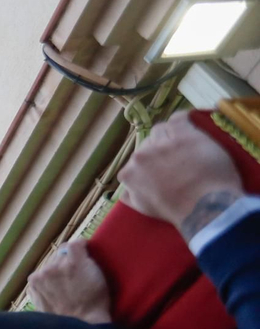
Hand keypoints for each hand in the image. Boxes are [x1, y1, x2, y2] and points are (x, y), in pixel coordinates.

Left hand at [29, 240, 111, 324]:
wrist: (80, 323)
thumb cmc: (94, 300)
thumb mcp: (98, 275)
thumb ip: (85, 257)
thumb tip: (77, 246)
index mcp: (74, 262)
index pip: (74, 244)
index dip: (79, 249)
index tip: (82, 253)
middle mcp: (55, 266)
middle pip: (59, 255)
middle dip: (66, 262)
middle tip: (74, 276)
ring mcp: (41, 276)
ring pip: (49, 266)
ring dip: (55, 272)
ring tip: (64, 286)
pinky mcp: (33, 286)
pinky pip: (40, 277)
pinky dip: (45, 281)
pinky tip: (54, 291)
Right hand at [118, 111, 242, 241]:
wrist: (205, 205)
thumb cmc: (176, 210)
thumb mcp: (144, 208)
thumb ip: (130, 196)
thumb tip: (123, 190)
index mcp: (129, 173)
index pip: (134, 162)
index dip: (148, 166)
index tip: (160, 171)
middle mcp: (141, 155)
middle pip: (147, 145)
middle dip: (158, 151)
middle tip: (175, 160)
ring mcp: (163, 143)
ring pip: (161, 131)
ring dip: (169, 136)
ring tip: (183, 145)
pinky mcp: (185, 134)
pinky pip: (178, 118)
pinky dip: (181, 119)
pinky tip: (186, 124)